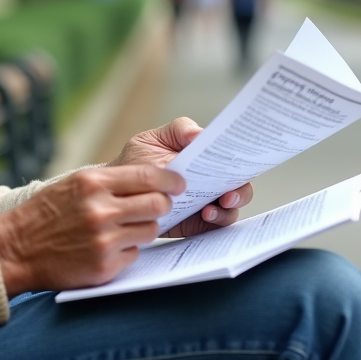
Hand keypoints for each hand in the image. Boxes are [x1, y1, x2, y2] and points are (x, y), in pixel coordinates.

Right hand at [0, 165, 184, 295]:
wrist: (16, 248)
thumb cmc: (46, 213)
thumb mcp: (74, 184)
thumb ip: (110, 181)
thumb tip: (153, 181)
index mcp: (93, 183)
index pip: (148, 177)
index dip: (170, 180)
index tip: (179, 183)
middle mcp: (100, 209)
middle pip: (157, 204)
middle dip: (164, 204)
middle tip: (160, 206)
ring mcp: (103, 239)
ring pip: (150, 230)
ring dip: (144, 228)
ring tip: (125, 228)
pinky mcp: (104, 265)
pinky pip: (134, 254)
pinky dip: (127, 250)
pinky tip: (108, 247)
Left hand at [108, 117, 253, 237]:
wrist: (117, 191)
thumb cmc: (138, 161)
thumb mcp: (154, 139)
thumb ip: (179, 131)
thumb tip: (201, 134)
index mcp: (206, 159)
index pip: (233, 159)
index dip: (243, 161)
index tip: (241, 164)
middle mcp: (211, 182)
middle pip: (240, 187)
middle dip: (240, 192)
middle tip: (228, 196)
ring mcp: (205, 204)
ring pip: (230, 211)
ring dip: (226, 211)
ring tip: (209, 210)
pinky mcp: (196, 224)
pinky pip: (213, 228)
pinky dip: (213, 224)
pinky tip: (203, 216)